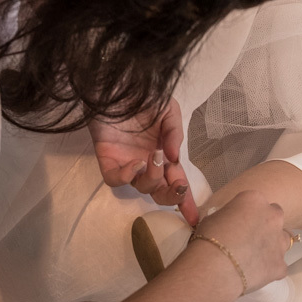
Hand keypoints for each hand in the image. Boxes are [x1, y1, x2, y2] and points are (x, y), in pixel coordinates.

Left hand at [88, 98, 197, 223]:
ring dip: (153, 178)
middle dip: (171, 195)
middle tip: (178, 185)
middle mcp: (146, 163)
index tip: (194, 219)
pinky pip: (114, 179)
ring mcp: (126, 162)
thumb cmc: (144, 95)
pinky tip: (136, 163)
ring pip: (141, 186)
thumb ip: (174, 133)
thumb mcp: (169, 111)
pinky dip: (126, 176)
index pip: (177, 181)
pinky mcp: (107, 159)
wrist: (115, 82)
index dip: (186, 201)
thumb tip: (174, 158)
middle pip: (159, 192)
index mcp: (164, 154)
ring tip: (154, 157)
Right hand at [192, 191, 289, 292]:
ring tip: (254, 257)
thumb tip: (231, 225)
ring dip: (272, 245)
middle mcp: (273, 217)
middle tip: (248, 238)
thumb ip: (230, 217)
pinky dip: (268, 269)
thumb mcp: (213, 218)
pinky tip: (253, 274)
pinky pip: (278, 265)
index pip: (255, 201)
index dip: (246, 213)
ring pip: (282, 240)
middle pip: (274, 216)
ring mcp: (280, 242)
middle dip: (265, 224)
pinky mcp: (281, 265)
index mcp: (255, 199)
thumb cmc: (208, 239)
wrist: (215, 269)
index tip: (237, 224)